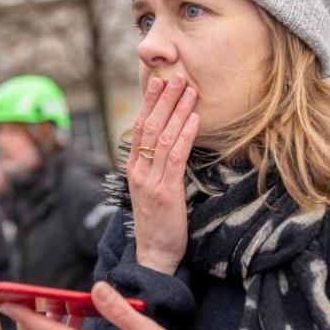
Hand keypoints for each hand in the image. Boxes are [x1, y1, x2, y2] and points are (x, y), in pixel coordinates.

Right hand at [128, 74, 198, 274]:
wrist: (155, 255)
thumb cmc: (159, 222)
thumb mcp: (153, 190)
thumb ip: (158, 166)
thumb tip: (172, 142)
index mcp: (134, 168)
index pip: (140, 127)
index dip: (150, 102)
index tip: (161, 81)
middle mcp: (138, 171)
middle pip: (150, 126)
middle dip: (164, 98)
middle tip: (177, 75)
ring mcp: (150, 181)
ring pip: (163, 137)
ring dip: (178, 110)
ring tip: (189, 89)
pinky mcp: (165, 192)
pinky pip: (175, 157)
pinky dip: (186, 135)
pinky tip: (195, 119)